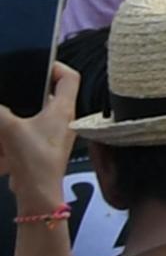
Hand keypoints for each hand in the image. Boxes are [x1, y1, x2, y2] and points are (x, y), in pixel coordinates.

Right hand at [0, 61, 78, 211]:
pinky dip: (11, 133)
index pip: (70, 77)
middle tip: (13, 87)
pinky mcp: (39, 149)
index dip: (56, 65)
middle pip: (49, 95)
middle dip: (27, 92)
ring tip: (5, 114)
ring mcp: (51, 135)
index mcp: (63, 109)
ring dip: (16, 115)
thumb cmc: (34, 159)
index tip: (38, 62)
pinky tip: (3, 135)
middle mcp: (61, 119)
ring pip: (33, 115)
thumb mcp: (10, 129)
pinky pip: (24, 133)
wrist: (37, 193)